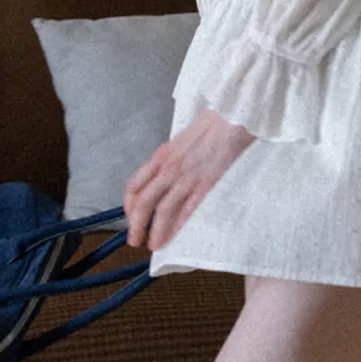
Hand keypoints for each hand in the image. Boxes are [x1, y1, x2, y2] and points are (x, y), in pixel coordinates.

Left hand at [123, 107, 256, 250]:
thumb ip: (170, 160)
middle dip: (136, 225)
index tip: (131, 217)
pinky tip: (175, 237)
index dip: (128, 206)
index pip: (134, 185)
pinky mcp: (205, 184)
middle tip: (135, 240)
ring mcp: (186, 177)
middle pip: (144, 202)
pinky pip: (187, 211)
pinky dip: (178, 227)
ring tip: (154, 245)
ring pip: (163, 210)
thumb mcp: (180, 141)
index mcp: (161, 156)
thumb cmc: (209, 126)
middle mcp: (168, 168)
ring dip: (156, 231)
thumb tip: (164, 177)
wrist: (232, 117)